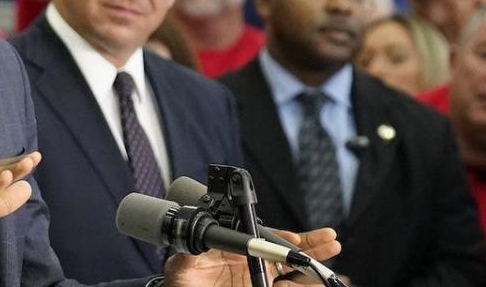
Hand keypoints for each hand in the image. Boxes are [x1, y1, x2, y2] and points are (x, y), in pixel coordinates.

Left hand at [163, 227, 340, 286]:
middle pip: (284, 251)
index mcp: (234, 250)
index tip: (293, 239)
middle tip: (330, 238)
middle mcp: (250, 263)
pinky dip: (305, 286)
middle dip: (308, 244)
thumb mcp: (184, 264)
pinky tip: (319, 280)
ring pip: (292, 270)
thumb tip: (204, 234)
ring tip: (333, 249)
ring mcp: (258, 279)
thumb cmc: (182, 284)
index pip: (262, 238)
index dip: (280, 238)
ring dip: (313, 262)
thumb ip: (194, 248)